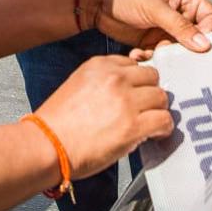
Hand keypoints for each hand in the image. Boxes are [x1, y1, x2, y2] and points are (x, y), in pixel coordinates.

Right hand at [35, 55, 171, 177]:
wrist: (47, 145)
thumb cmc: (57, 123)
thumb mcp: (78, 86)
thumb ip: (103, 82)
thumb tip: (128, 92)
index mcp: (99, 65)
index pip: (134, 64)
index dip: (137, 82)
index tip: (136, 94)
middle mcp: (115, 78)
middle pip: (152, 78)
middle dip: (149, 94)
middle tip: (144, 109)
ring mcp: (126, 101)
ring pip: (161, 97)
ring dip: (157, 111)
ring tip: (149, 123)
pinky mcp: (133, 126)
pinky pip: (164, 120)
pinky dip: (163, 128)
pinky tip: (155, 134)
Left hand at [87, 0, 211, 56]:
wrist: (97, 1)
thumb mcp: (155, 8)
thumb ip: (180, 26)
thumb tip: (205, 45)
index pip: (211, 18)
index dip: (209, 32)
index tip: (200, 45)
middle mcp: (180, 16)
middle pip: (198, 38)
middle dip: (188, 50)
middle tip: (178, 58)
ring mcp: (167, 30)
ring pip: (179, 51)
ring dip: (168, 57)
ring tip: (152, 54)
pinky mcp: (153, 42)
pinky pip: (161, 56)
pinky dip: (152, 58)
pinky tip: (138, 54)